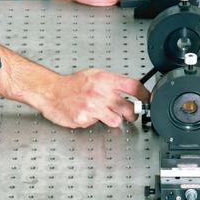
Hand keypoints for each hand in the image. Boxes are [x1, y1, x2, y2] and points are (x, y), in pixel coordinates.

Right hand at [32, 69, 150, 128]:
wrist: (51, 91)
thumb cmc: (72, 84)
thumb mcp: (94, 75)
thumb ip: (112, 82)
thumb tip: (130, 90)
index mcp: (105, 79)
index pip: (133, 86)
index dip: (145, 95)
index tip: (148, 100)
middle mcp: (100, 92)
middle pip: (129, 107)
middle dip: (132, 114)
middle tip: (130, 114)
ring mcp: (93, 107)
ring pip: (116, 120)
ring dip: (113, 119)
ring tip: (104, 114)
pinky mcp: (84, 119)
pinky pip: (98, 124)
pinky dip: (95, 122)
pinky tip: (88, 115)